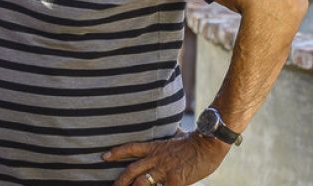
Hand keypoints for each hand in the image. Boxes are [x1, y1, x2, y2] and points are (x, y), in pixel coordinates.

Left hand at [105, 132, 229, 185]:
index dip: (116, 152)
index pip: (131, 148)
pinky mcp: (176, 180)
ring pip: (142, 182)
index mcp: (155, 147)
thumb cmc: (195, 142)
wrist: (209, 143)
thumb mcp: (175, 138)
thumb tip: (169, 131)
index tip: (103, 156)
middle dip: (120, 181)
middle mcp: (156, 158)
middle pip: (132, 170)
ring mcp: (165, 170)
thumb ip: (166, 141)